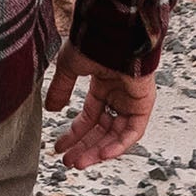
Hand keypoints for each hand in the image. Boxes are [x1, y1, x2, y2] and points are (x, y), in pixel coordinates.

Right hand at [45, 46, 155, 169]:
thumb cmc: (91, 42)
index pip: (89, 117)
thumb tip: (51, 109)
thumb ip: (61, 88)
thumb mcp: (69, 67)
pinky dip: (118, 145)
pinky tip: (101, 154)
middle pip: (102, 130)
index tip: (59, 148)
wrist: (112, 32)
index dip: (74, 134)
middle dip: (85, 147)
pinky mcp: (144, 103)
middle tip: (69, 162)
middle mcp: (118, 95)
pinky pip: (133, 132)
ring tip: (80, 162)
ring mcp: (132, 100)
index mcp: (102, 84)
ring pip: (116, 134)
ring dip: (98, 150)